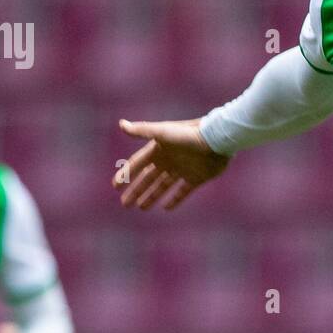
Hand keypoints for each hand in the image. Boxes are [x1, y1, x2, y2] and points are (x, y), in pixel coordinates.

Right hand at [113, 118, 228, 210]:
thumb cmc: (188, 134)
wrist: (217, 139)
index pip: (137, 164)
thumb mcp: (163, 133)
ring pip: (163, 185)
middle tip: (125, 204)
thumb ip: (142, 130)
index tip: (115, 186)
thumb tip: (121, 124)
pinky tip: (166, 208)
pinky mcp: (197, 177)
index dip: (126, 174)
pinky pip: (183, 190)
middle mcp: (169, 159)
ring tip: (141, 207)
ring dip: (151, 196)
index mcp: (159, 149)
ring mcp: (182, 169)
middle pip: (148, 178)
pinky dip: (175, 199)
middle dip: (136, 190)